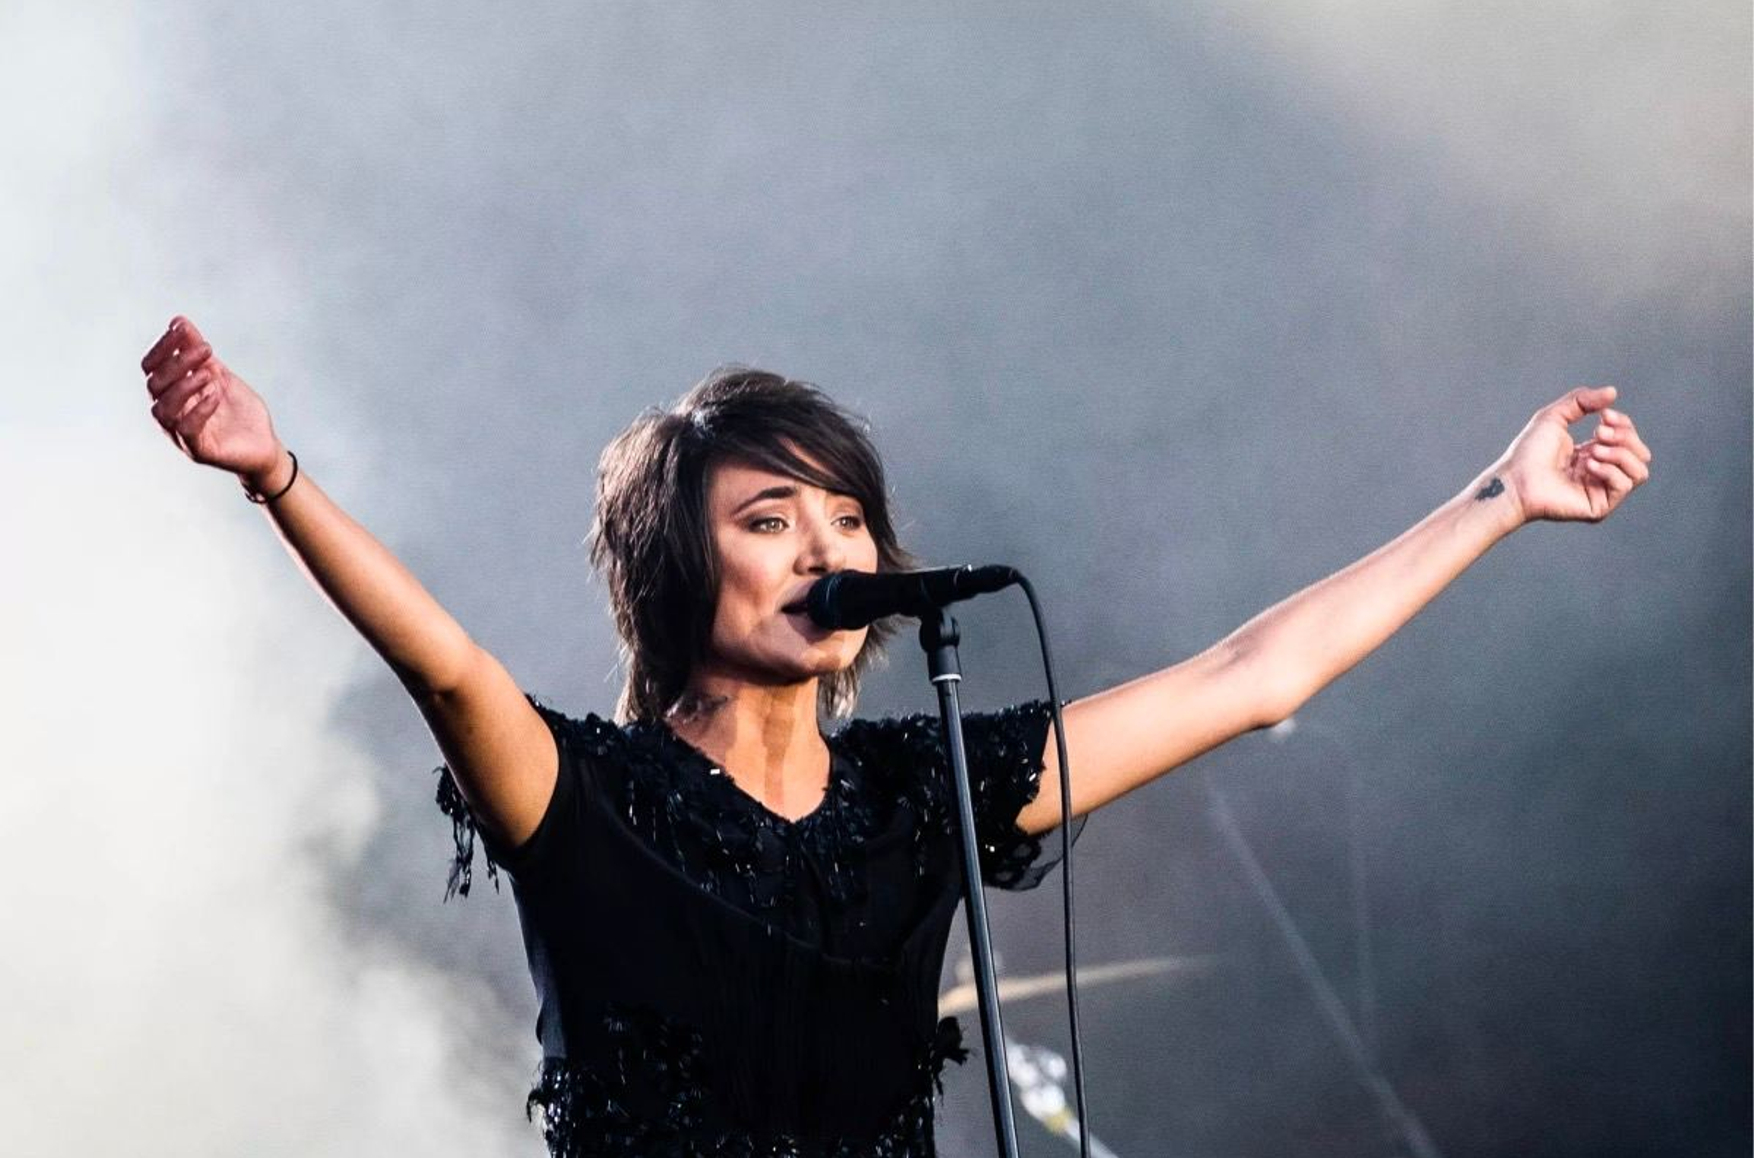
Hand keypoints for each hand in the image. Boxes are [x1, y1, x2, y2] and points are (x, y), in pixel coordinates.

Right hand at [141, 316, 282, 481]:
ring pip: (163, 409)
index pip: (151, 367)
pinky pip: (187, 430)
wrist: (264, 444)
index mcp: (171, 392)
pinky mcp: (198, 450)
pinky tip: (215, 394)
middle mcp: (170, 412)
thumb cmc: (239, 411)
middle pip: (154, 384)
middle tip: (207, 349)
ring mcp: (181, 433)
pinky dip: (199, 409)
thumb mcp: (219, 374)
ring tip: (210, 374)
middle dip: (179, 362)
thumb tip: (179, 321)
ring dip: (184, 386)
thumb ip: (198, 352)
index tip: (182, 328)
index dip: (163, 346)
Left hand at [1495, 386, 1651, 524]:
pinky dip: (1610, 471)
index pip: (1629, 439)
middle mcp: (1602, 473)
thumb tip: (1612, 392)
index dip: (1623, 424)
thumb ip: (1582, 401)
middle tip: (1598, 433)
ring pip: (1640, 471)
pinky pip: (1624, 486)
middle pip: (1641, 454)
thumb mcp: (1555, 416)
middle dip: (1625, 437)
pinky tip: (1587, 466)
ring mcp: (1601, 491)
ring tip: (1593, 450)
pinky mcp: (1599, 507)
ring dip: (1620, 454)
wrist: (1515, 479)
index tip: (1604, 416)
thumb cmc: (1528, 451)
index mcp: (1595, 454)